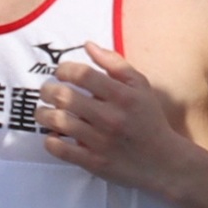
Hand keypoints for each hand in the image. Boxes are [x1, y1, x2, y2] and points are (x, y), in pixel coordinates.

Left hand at [42, 48, 196, 190]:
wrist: (164, 162)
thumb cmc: (149, 120)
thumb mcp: (141, 87)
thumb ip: (115, 64)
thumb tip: (88, 45)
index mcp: (123, 96)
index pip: (82, 74)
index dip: (64, 69)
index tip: (61, 72)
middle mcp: (111, 117)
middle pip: (64, 96)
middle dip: (47, 90)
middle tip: (47, 91)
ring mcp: (101, 141)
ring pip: (58, 122)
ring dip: (43, 114)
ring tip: (44, 112)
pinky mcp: (94, 162)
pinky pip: (61, 149)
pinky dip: (51, 140)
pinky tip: (54, 135)